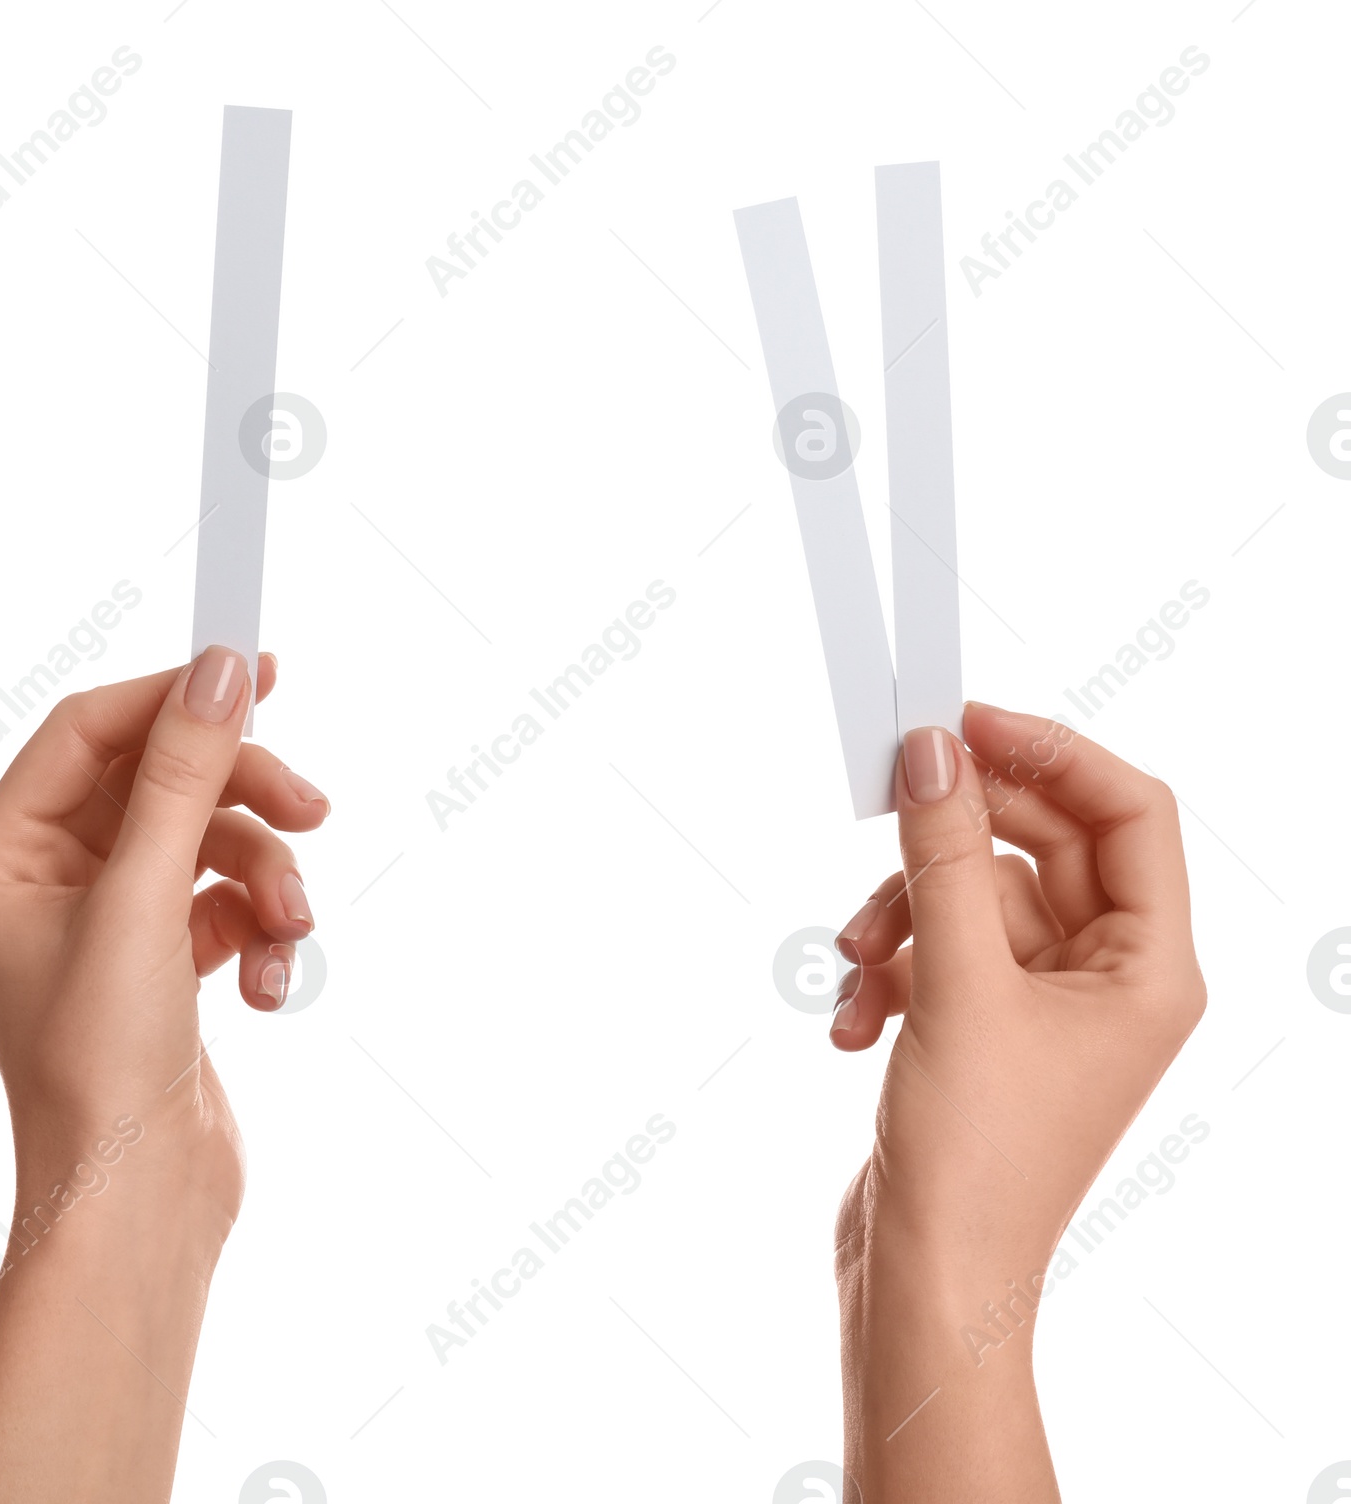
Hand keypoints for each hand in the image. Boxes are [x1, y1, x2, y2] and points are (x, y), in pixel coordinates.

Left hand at [0, 648, 329, 1234]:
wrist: (137, 1206)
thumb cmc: (99, 1064)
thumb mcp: (143, 900)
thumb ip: (185, 776)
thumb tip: (223, 670)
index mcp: (6, 856)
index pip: (92, 729)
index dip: (174, 695)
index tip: (260, 669)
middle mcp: (53, 879)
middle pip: (167, 781)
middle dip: (244, 798)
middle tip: (312, 808)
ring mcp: (115, 922)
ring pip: (214, 842)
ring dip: (269, 879)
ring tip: (291, 929)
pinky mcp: (169, 961)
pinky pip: (233, 902)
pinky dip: (266, 932)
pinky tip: (272, 986)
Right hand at [829, 703, 1204, 1499]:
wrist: (927, 1283)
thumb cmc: (976, 1160)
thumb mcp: (957, 984)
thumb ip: (946, 855)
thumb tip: (933, 750)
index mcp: (1149, 967)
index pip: (1129, 811)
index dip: (1052, 752)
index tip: (964, 722)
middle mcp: (1106, 977)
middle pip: (1040, 844)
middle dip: (952, 835)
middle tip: (885, 795)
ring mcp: (1041, 1004)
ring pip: (973, 895)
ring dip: (901, 911)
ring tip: (856, 961)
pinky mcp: (981, 1027)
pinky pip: (936, 949)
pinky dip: (888, 967)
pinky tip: (855, 1020)